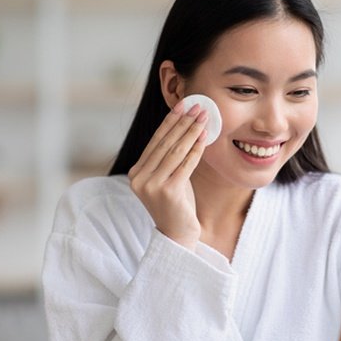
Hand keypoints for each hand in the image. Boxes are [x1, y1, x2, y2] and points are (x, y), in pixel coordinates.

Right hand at [128, 100, 207, 249]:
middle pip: (165, 143)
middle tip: (198, 106)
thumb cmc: (175, 204)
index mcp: (136, 173)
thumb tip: (184, 126)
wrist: (177, 234)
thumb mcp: (167, 178)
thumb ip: (168, 158)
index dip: (170, 121)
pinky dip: (196, 149)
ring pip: (175, 151)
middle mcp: (139, 178)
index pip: (155, 141)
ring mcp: (151, 185)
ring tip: (203, 117)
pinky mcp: (167, 191)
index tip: (183, 105)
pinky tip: (204, 137)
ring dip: (191, 131)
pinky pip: (185, 164)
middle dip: (183, 122)